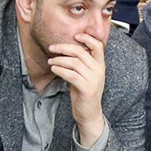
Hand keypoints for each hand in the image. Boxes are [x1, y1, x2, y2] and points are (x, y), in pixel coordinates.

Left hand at [47, 31, 106, 147]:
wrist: (89, 114)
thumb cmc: (83, 93)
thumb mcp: (84, 75)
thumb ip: (80, 63)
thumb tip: (64, 50)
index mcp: (100, 65)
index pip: (98, 45)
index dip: (87, 38)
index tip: (74, 35)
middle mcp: (99, 70)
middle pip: (80, 52)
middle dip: (64, 48)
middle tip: (52, 47)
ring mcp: (94, 79)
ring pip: (74, 63)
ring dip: (59, 60)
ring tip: (50, 61)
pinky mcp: (87, 88)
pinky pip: (71, 75)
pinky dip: (60, 70)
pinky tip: (54, 69)